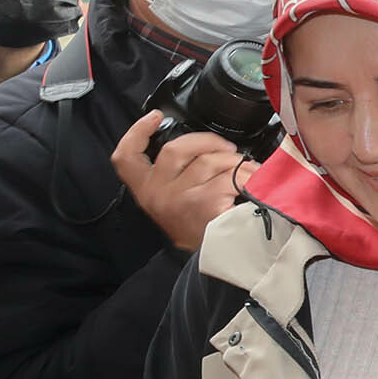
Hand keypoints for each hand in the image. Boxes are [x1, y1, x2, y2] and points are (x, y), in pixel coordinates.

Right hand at [113, 111, 243, 251]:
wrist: (214, 261)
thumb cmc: (198, 227)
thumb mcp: (173, 202)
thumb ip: (175, 175)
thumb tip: (201, 146)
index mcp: (146, 190)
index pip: (125, 158)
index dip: (136, 132)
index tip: (155, 117)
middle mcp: (157, 194)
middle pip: (176, 149)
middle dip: (208, 142)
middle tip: (227, 149)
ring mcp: (179, 198)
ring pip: (210, 161)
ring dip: (236, 161)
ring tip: (248, 171)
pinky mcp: (205, 204)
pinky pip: (231, 177)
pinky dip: (248, 176)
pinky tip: (253, 182)